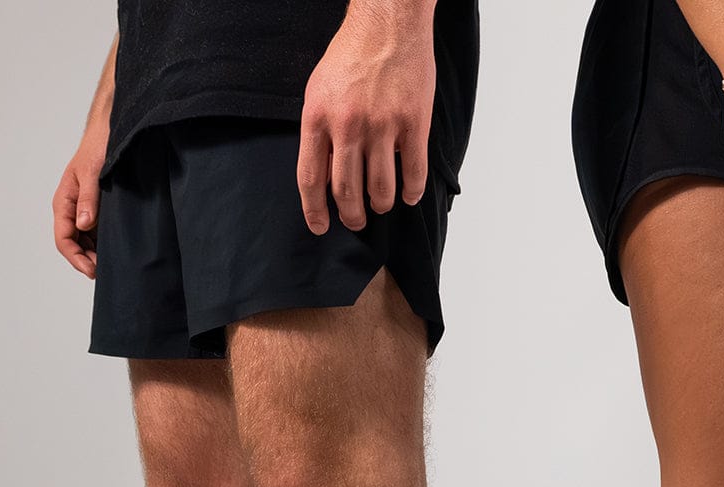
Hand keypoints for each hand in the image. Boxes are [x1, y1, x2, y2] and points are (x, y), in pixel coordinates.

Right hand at [52, 125, 106, 278]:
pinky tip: (117, 252)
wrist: (111, 135)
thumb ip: (88, 199)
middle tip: (108, 272)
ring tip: (114, 265)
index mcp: (64, 202)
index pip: (63, 238)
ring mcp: (85, 212)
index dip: (76, 258)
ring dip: (97, 255)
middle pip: (74, 245)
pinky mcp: (99, 212)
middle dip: (88, 261)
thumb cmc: (98, 149)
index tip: (93, 270)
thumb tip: (84, 224)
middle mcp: (72, 210)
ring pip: (86, 243)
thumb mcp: (92, 173)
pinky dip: (104, 245)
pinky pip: (98, 235)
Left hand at [298, 1, 436, 233]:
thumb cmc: (353, 55)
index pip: (310, 178)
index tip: (320, 227)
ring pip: (381, 189)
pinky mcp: (413, 124)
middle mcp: (348, 125)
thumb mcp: (320, 89)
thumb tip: (324, 173)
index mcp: (318, 117)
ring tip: (382, 204)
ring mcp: (383, 126)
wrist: (388, 22)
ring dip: (382, 204)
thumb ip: (320, 131)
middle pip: (346, 191)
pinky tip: (409, 194)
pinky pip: (414, 173)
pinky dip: (412, 191)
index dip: (314, 211)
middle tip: (356, 220)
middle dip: (352, 215)